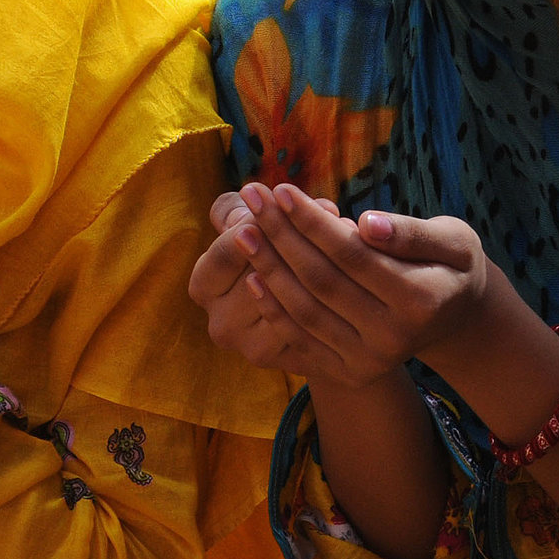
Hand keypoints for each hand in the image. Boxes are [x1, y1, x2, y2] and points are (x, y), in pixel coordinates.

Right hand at [190, 188, 337, 376]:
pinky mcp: (290, 362)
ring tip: (349, 231)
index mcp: (203, 286)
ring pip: (291, 304)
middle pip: (259, 276)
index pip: (227, 250)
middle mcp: (221, 326)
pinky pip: (315, 327)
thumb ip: (243, 209)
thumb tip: (255, 198)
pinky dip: (337, 294)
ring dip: (324, 263)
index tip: (288, 196)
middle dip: (296, 239)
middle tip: (330, 208)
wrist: (295, 307)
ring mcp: (254, 350)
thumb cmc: (267, 247)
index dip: (260, 222)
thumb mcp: (246, 222)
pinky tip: (356, 266)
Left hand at [219, 183, 491, 388]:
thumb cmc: (450, 264)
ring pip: (305, 311)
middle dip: (281, 236)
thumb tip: (366, 224)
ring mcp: (369, 361)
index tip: (280, 189)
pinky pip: (301, 340)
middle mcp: (393, 338)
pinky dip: (273, 309)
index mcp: (421, 300)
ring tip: (243, 230)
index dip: (311, 221)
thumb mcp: (452, 239)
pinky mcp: (350, 374)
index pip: (351, 254)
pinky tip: (252, 276)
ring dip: (268, 269)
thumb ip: (411, 233)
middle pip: (322, 281)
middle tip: (251, 197)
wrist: (453, 317)